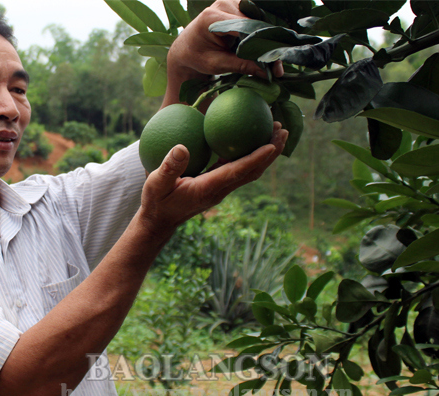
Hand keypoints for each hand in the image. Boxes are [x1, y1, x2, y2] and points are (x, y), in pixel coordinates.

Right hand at [138, 122, 287, 235]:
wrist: (159, 222)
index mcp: (208, 188)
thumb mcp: (155, 184)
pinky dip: (251, 153)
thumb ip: (168, 167)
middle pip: (253, 171)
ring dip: (266, 152)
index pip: (238, 172)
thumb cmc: (156, 203)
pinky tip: (249, 136)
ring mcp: (221, 188)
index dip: (256, 158)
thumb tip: (182, 147)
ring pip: (250, 170)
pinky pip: (240, 168)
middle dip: (271, 151)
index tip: (272, 144)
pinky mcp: (218, 185)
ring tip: (275, 130)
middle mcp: (220, 190)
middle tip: (283, 129)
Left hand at [163, 0, 283, 106]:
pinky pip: (254, 19)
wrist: (185, 48)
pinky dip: (260, 33)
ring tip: (272, 59)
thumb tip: (266, 72)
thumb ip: (241, 65)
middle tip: (278, 67)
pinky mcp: (237, 5)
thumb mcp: (216, 65)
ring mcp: (231, 2)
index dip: (262, 46)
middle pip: (254, 23)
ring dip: (265, 39)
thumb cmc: (196, 57)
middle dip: (267, 45)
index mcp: (213, 18)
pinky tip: (265, 48)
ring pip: (258, 20)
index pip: (245, 29)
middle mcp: (223, 4)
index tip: (275, 64)